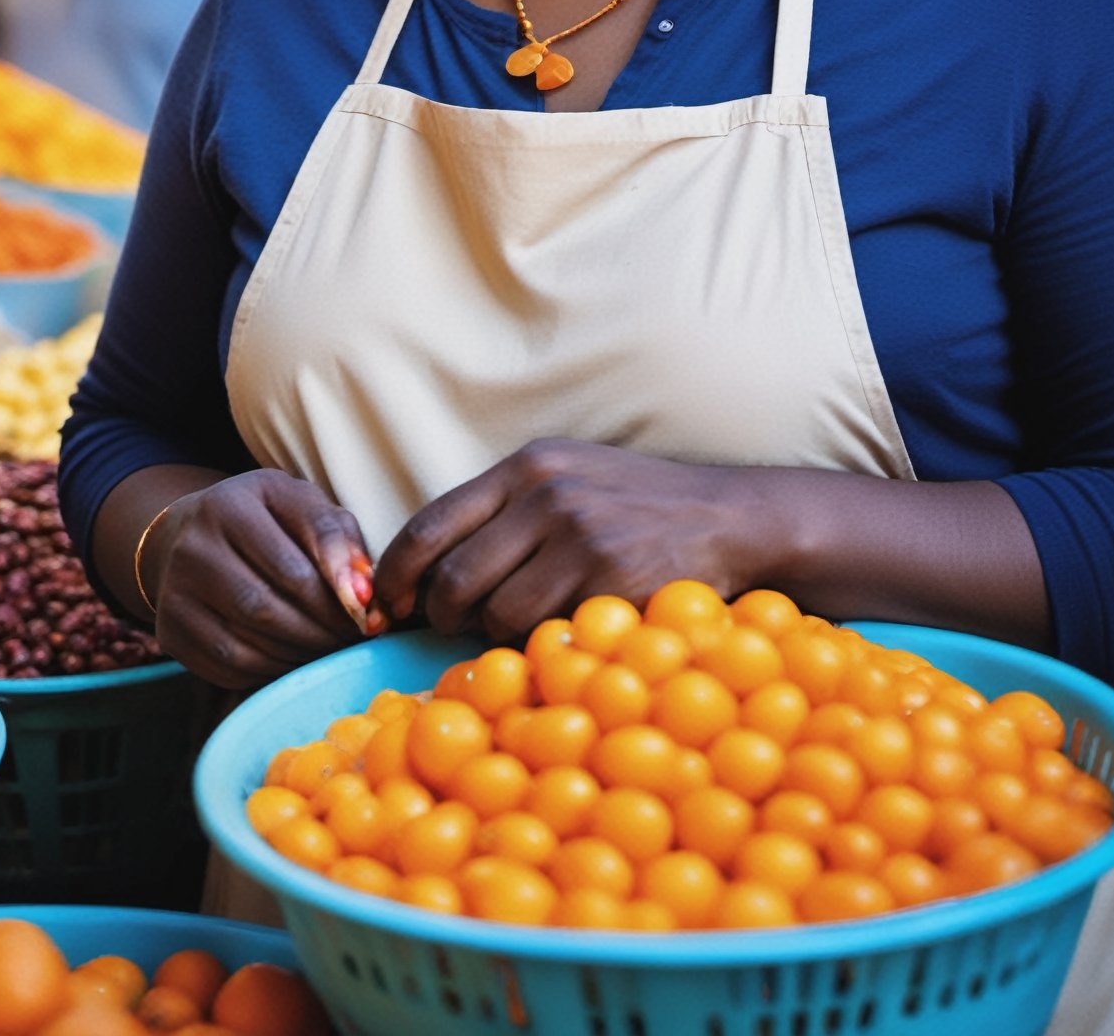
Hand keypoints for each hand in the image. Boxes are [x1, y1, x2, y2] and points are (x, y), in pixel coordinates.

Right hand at [143, 470, 371, 689]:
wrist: (184, 536)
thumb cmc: (260, 518)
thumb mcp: (297, 504)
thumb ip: (337, 535)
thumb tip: (363, 590)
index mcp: (230, 505)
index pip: (293, 563)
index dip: (336, 595)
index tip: (366, 612)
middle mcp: (194, 546)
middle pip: (267, 607)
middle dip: (320, 631)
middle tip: (351, 637)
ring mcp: (175, 592)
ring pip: (247, 643)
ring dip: (299, 654)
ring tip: (328, 648)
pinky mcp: (169, 630)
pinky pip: (227, 667)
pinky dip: (269, 670)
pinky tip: (292, 658)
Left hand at [375, 439, 775, 644]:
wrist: (728, 517)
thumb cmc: (634, 507)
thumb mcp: (566, 479)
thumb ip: (503, 512)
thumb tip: (424, 572)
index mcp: (525, 467)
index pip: (428, 524)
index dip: (394, 576)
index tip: (385, 606)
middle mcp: (547, 495)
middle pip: (453, 577)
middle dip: (440, 616)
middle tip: (450, 629)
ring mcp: (580, 538)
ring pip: (495, 614)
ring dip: (495, 636)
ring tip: (520, 629)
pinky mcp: (611, 582)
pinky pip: (546, 634)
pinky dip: (541, 647)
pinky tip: (559, 636)